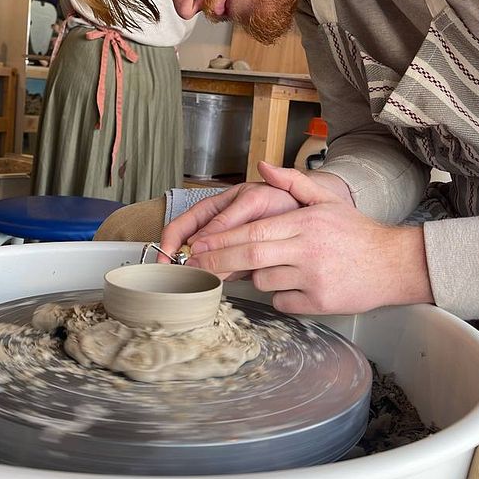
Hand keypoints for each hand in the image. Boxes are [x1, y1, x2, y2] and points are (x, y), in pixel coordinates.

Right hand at [159, 166, 301, 263]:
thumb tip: (199, 241)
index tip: (165, 255)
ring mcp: (233, 245)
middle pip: (191, 248)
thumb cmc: (285, 199)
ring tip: (200, 277)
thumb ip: (228, 218)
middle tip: (177, 275)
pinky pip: (229, 271)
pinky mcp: (247, 260)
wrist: (313, 212)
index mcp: (217, 208)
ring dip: (204, 270)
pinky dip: (225, 277)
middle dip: (182, 262)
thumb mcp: (255, 201)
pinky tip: (226, 279)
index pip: (183, 225)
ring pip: (209, 262)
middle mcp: (221, 228)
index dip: (170, 241)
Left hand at [186, 164, 433, 314]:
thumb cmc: (356, 232)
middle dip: (218, 261)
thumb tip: (262, 167)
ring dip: (257, 276)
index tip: (199, 244)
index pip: (253, 231)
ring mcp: (314, 279)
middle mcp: (308, 250)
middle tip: (196, 264)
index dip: (222, 239)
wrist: (393, 264)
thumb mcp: (327, 200)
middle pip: (250, 257)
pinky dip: (279, 294)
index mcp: (306, 222)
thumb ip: (292, 183)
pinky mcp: (320, 303)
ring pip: (264, 280)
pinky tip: (294, 284)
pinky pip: (283, 301)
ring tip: (271, 267)